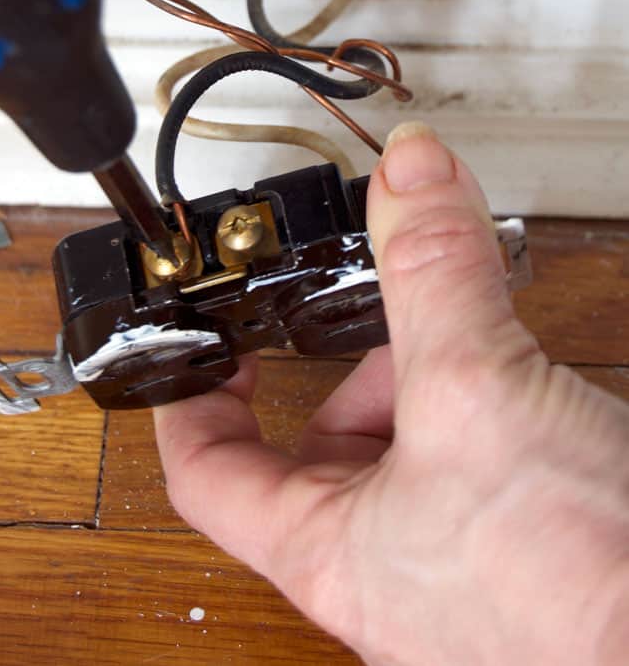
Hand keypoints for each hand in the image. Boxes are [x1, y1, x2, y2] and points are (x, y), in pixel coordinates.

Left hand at [154, 122, 628, 664]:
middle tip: (396, 319)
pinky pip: (475, 471)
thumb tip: (408, 172)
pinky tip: (532, 392)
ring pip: (408, 453)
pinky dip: (489, 413)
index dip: (193, 398)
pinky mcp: (517, 561)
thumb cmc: (575, 596)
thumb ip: (434, 271)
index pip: (207, 473)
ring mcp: (453, 573)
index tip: (207, 344)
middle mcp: (383, 570)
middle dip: (358, 369)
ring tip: (479, 348)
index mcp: (327, 550)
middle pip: (323, 446)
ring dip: (436, 385)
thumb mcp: (477, 391)